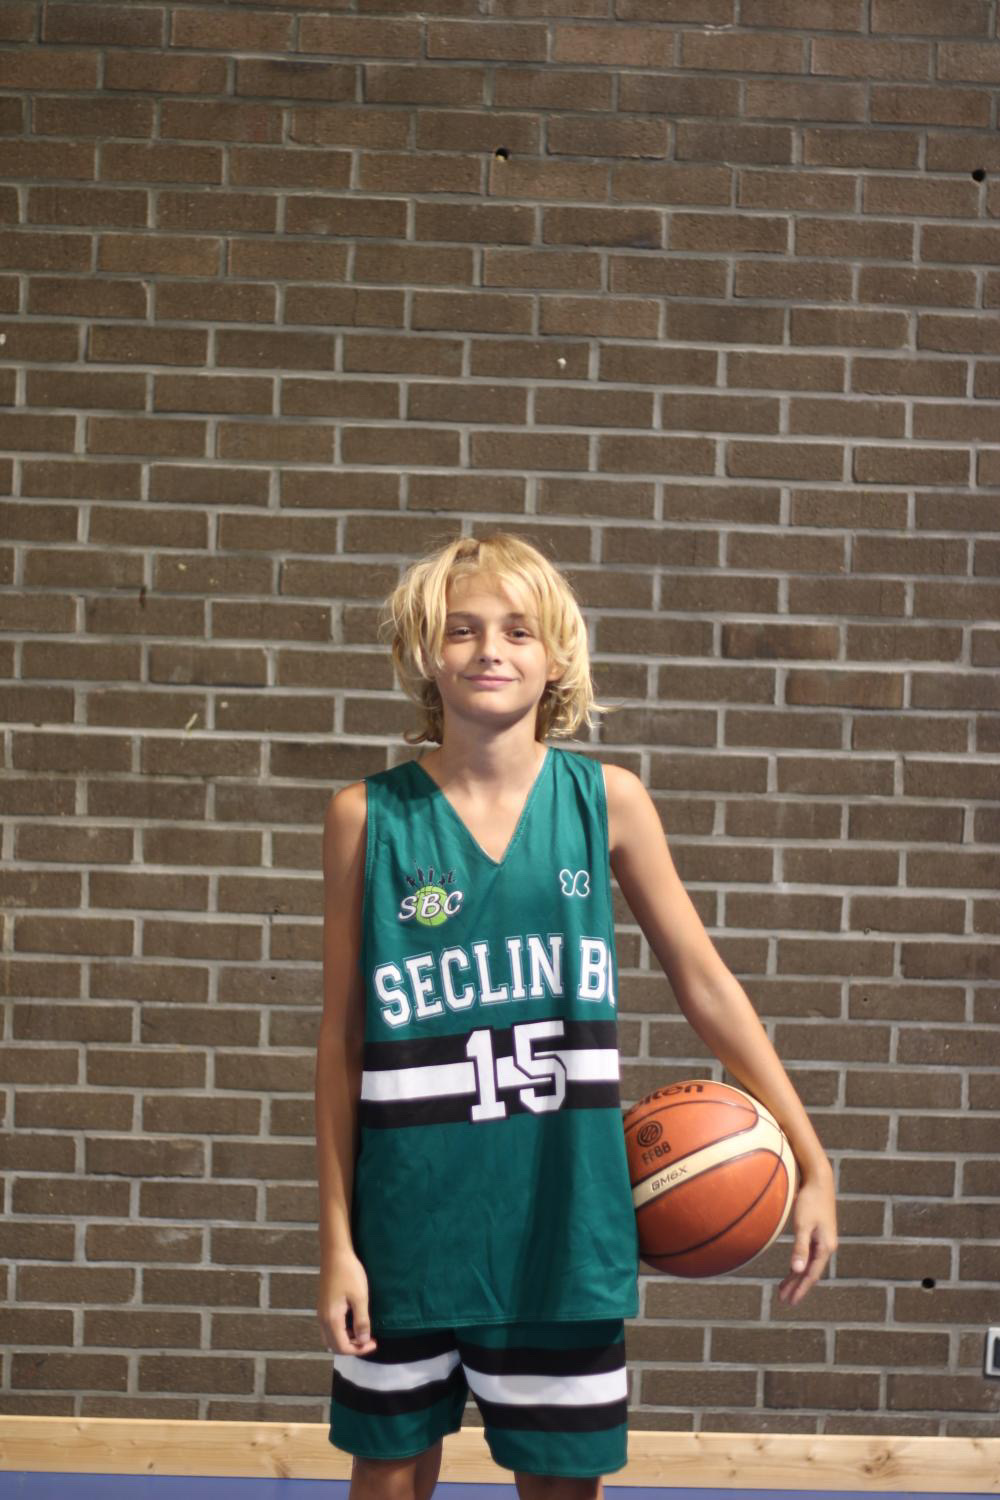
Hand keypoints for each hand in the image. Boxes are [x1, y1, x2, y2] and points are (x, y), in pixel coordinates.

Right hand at [317, 1249, 376, 1355]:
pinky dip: (341, 1332)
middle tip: (369, 1340)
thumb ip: (361, 1321)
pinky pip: (329, 1328)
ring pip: (330, 1338)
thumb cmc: (349, 1273)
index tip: (374, 1343)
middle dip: (352, 1348)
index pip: (342, 1347)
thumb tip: (363, 1341)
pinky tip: (353, 1322)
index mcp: (331, 1319)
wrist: (335, 1254)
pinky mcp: (323, 1306)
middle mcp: (323, 1319)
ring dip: (346, 1340)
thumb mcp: (360, 1297)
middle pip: (334, 1346)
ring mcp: (321, 1313)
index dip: (359, 1350)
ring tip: (362, 1332)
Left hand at [777, 1168, 836, 1306]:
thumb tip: (797, 1270)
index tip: (790, 1302)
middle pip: (810, 1273)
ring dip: (797, 1278)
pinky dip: (799, 1266)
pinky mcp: (817, 1235)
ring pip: (808, 1265)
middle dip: (797, 1288)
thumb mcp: (803, 1225)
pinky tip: (792, 1271)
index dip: (800, 1289)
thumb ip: (800, 1248)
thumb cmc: (810, 1201)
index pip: (811, 1274)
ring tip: (784, 1291)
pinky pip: (807, 1256)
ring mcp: (822, 1241)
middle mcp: (826, 1247)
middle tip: (784, 1302)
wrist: (819, 1181)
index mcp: (825, 1247)